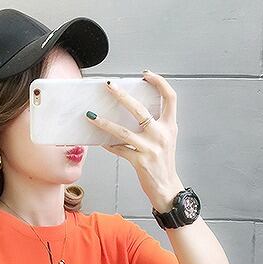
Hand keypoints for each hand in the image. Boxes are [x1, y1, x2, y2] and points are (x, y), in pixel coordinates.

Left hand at [85, 70, 183, 210]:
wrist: (167, 189)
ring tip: (91, 115)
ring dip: (104, 123)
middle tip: (109, 86)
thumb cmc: (164, 164)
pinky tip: (100, 141)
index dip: (159, 82)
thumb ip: (155, 125)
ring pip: (123, 131)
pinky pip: (119, 150)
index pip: (170, 97)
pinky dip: (108, 145)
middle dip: (122, 95)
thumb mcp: (166, 140)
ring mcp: (150, 148)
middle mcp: (161, 135)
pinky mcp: (140, 161)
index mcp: (170, 126)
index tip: (146, 75)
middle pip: (140, 109)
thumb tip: (132, 111)